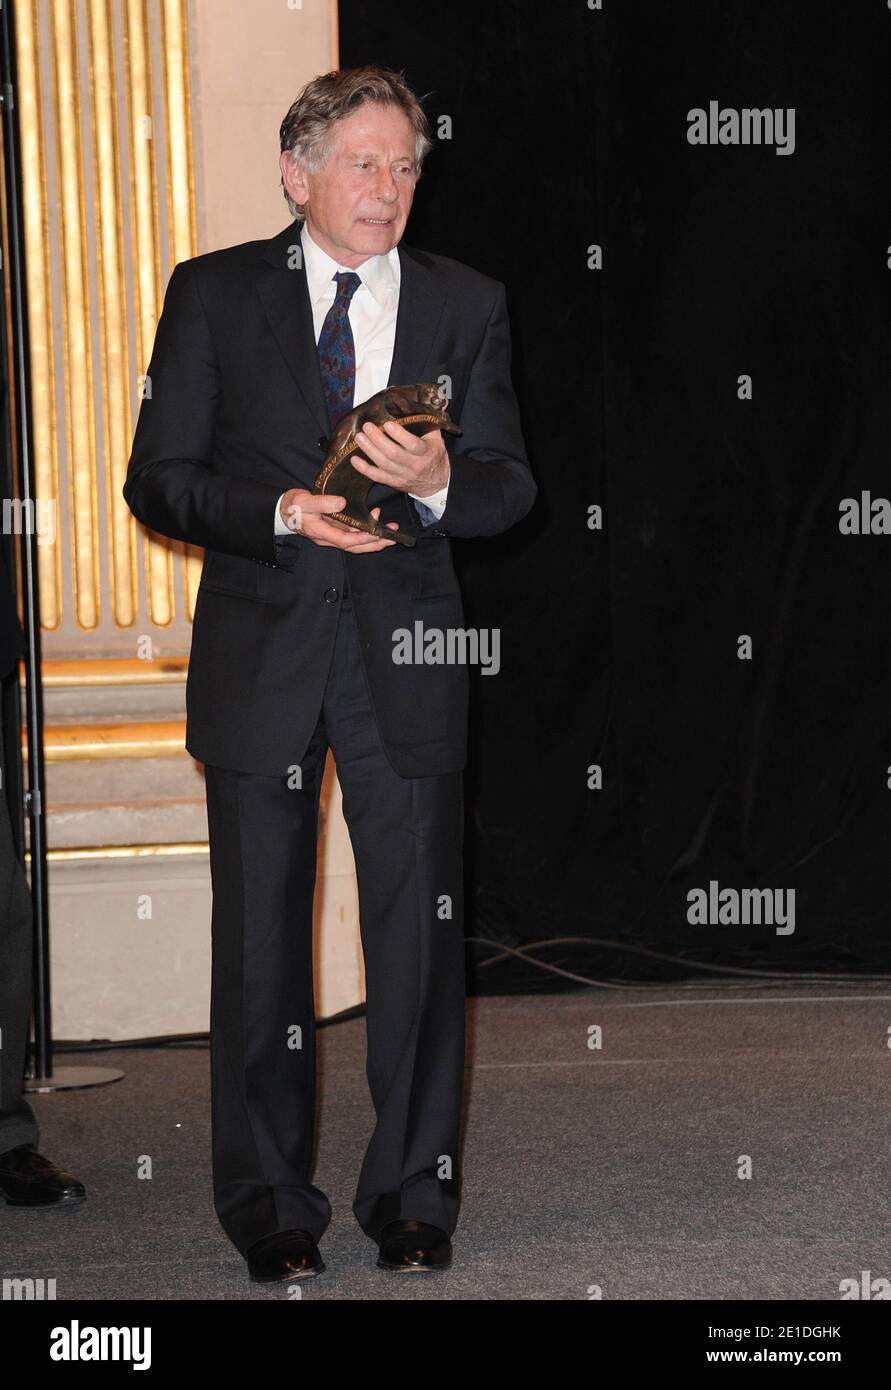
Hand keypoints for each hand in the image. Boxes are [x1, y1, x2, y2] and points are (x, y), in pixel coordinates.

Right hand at [278, 488, 399, 550]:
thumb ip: (323, 503)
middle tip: (392, 539)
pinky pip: (353, 533)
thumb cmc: (293, 506)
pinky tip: (375, 521)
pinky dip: (365, 530)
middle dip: (374, 544)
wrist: (284, 510)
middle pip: (355, 547)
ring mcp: (332, 534)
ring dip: (373, 539)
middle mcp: (329, 537)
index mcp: (321, 532)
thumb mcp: (305, 501)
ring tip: (389, 532)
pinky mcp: (335, 529)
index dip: (362, 539)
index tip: (376, 534)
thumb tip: (342, 503)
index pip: (345, 540)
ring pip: (356, 542)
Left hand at [348, 421, 449, 496]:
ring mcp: (402, 475)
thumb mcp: (437, 440)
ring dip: (369, 450)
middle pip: (394, 454)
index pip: (412, 444)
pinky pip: (377, 477)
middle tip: (367, 427)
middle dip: (378, 440)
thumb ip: (432, 421)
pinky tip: (354, 460)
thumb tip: (438, 400)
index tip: (388, 424)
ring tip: (359, 437)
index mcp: (425, 453)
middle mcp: (413, 465)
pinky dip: (364, 469)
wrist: (436, 483)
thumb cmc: (434, 457)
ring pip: (384, 464)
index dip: (399, 435)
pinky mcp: (393, 482)